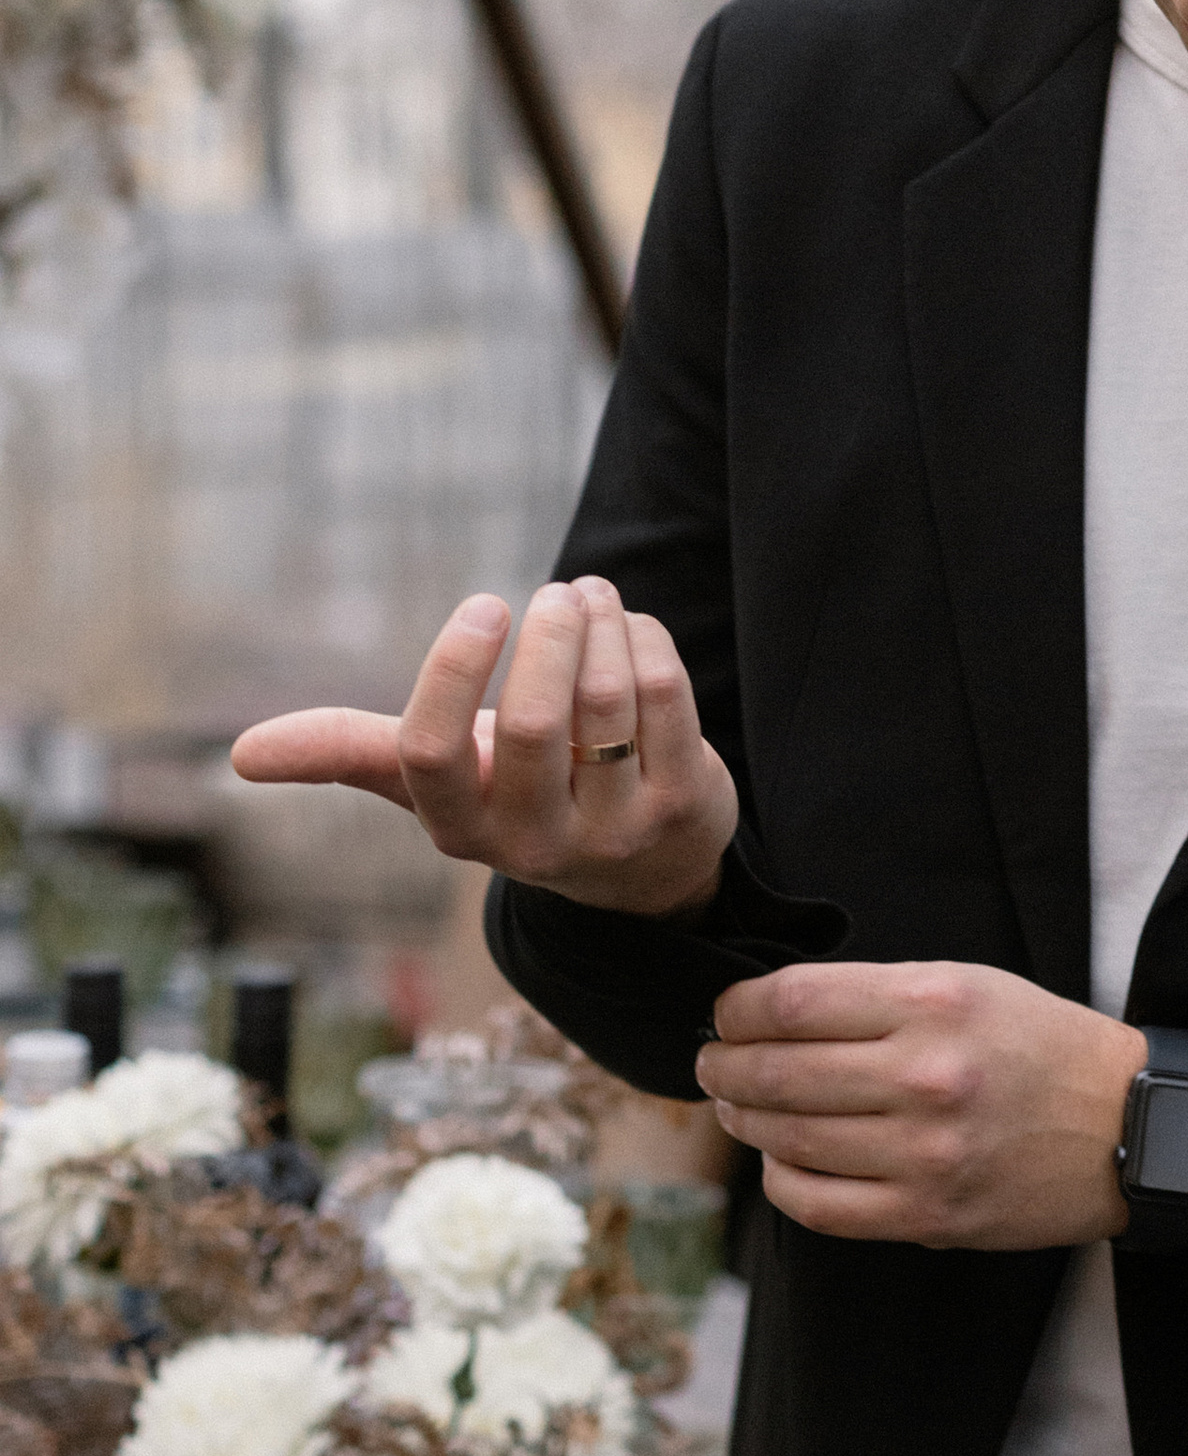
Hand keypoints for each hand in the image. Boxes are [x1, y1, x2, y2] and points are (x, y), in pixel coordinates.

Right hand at [229, 580, 737, 921]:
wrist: (644, 863)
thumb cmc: (515, 792)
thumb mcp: (435, 782)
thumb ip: (348, 752)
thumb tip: (239, 754)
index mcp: (455, 828)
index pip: (428, 754)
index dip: (451, 671)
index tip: (484, 604)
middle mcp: (530, 845)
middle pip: (529, 722)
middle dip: (546, 637)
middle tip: (553, 592)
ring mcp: (611, 832)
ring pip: (606, 704)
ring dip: (600, 628)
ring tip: (588, 596)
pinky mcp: (682, 808)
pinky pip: (665, 701)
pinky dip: (646, 643)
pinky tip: (627, 626)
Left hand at [698, 962, 1149, 1251]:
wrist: (1128, 1129)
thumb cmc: (1040, 1047)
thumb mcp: (969, 986)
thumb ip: (877, 997)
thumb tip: (774, 1013)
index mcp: (935, 1003)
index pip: (793, 1001)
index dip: (738, 1009)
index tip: (725, 1014)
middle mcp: (926, 1076)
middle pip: (777, 1071)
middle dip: (724, 1067)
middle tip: (711, 1064)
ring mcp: (926, 1154)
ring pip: (788, 1138)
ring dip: (744, 1120)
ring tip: (737, 1108)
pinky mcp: (929, 1215)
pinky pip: (818, 1205)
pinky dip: (782, 1179)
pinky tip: (781, 1159)